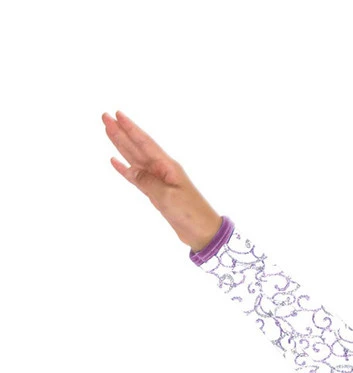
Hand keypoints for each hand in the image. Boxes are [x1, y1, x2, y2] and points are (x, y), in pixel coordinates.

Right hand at [101, 109, 222, 251]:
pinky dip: (125, 170)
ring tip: (108, 130)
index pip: (145, 143)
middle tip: (104, 117)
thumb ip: (148, 182)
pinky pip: (136, 178)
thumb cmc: (191, 214)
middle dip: (121, 132)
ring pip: (134, 159)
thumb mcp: (168, 197)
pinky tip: (114, 161)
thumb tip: (130, 169)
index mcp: (168, 167)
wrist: (203, 233)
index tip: (118, 114)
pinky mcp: (155, 193)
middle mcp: (162, 170)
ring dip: (121, 145)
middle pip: (137, 147)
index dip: (131, 129)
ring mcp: (158, 181)